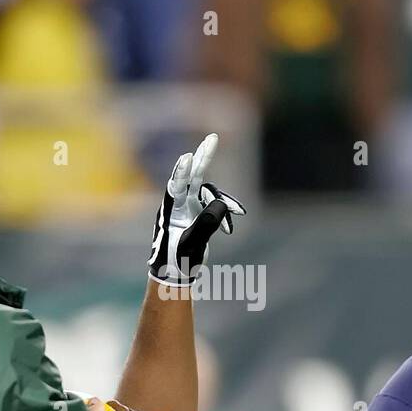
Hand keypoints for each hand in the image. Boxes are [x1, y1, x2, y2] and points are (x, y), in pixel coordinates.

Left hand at [148, 133, 245, 285]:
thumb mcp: (191, 245)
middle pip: (194, 177)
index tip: (187, 157)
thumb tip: (220, 204)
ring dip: (226, 204)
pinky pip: (216, 207)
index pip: (177, 186)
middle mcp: (180, 204)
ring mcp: (190, 207)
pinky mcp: (199, 214)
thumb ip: (205, 224)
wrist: (175, 273)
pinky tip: (229, 229)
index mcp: (172, 211)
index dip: (182, 172)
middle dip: (204, 157)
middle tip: (213, 137)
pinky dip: (226, 214)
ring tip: (239, 214)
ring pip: (212, 195)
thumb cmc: (177, 261)